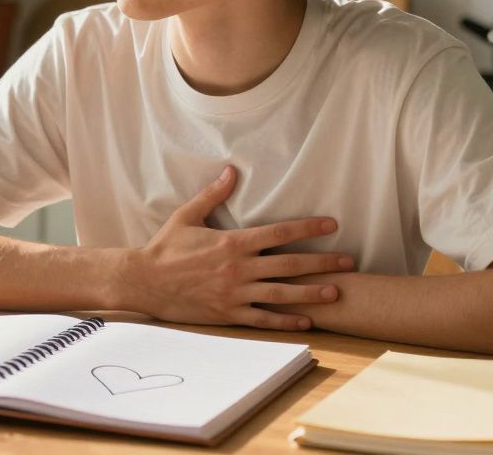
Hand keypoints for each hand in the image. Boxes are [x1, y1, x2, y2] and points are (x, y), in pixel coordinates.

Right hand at [119, 166, 353, 330]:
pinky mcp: (227, 314)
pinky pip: (263, 319)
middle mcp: (238, 269)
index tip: (332, 225)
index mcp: (232, 242)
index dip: (308, 227)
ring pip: (282, 294)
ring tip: (336, 292)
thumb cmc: (165, 247)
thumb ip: (213, 195)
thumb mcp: (187, 215)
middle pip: (289, 264)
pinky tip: (306, 322)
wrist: (144, 281)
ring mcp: (234, 294)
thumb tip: (231, 171)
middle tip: (348, 262)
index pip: (279, 233)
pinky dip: (286, 321)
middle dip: (322, 262)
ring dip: (311, 293)